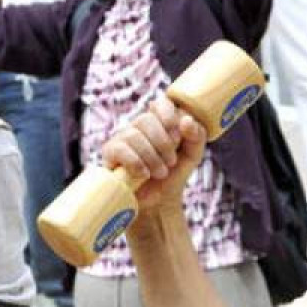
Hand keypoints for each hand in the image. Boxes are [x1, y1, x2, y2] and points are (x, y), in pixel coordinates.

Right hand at [102, 97, 207, 213]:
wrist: (158, 202)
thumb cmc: (174, 174)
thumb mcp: (192, 156)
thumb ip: (196, 136)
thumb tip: (187, 120)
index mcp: (159, 121)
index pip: (160, 104)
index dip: (168, 115)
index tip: (177, 136)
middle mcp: (138, 126)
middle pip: (146, 119)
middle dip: (163, 143)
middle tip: (171, 162)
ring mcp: (122, 138)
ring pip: (133, 135)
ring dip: (151, 156)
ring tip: (160, 172)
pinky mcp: (110, 153)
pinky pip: (119, 149)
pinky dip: (135, 162)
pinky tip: (144, 174)